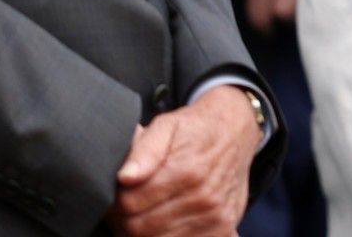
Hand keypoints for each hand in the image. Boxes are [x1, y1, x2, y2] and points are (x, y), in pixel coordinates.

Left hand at [107, 87, 259, 235]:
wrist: (236, 133)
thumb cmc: (196, 130)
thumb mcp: (166, 125)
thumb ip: (144, 150)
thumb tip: (125, 177)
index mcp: (187, 171)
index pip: (129, 205)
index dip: (115, 202)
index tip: (117, 194)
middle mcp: (204, 198)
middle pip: (140, 228)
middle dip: (125, 219)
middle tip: (128, 206)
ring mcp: (216, 217)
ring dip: (145, 230)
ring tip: (146, 212)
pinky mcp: (223, 229)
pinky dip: (169, 236)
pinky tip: (167, 221)